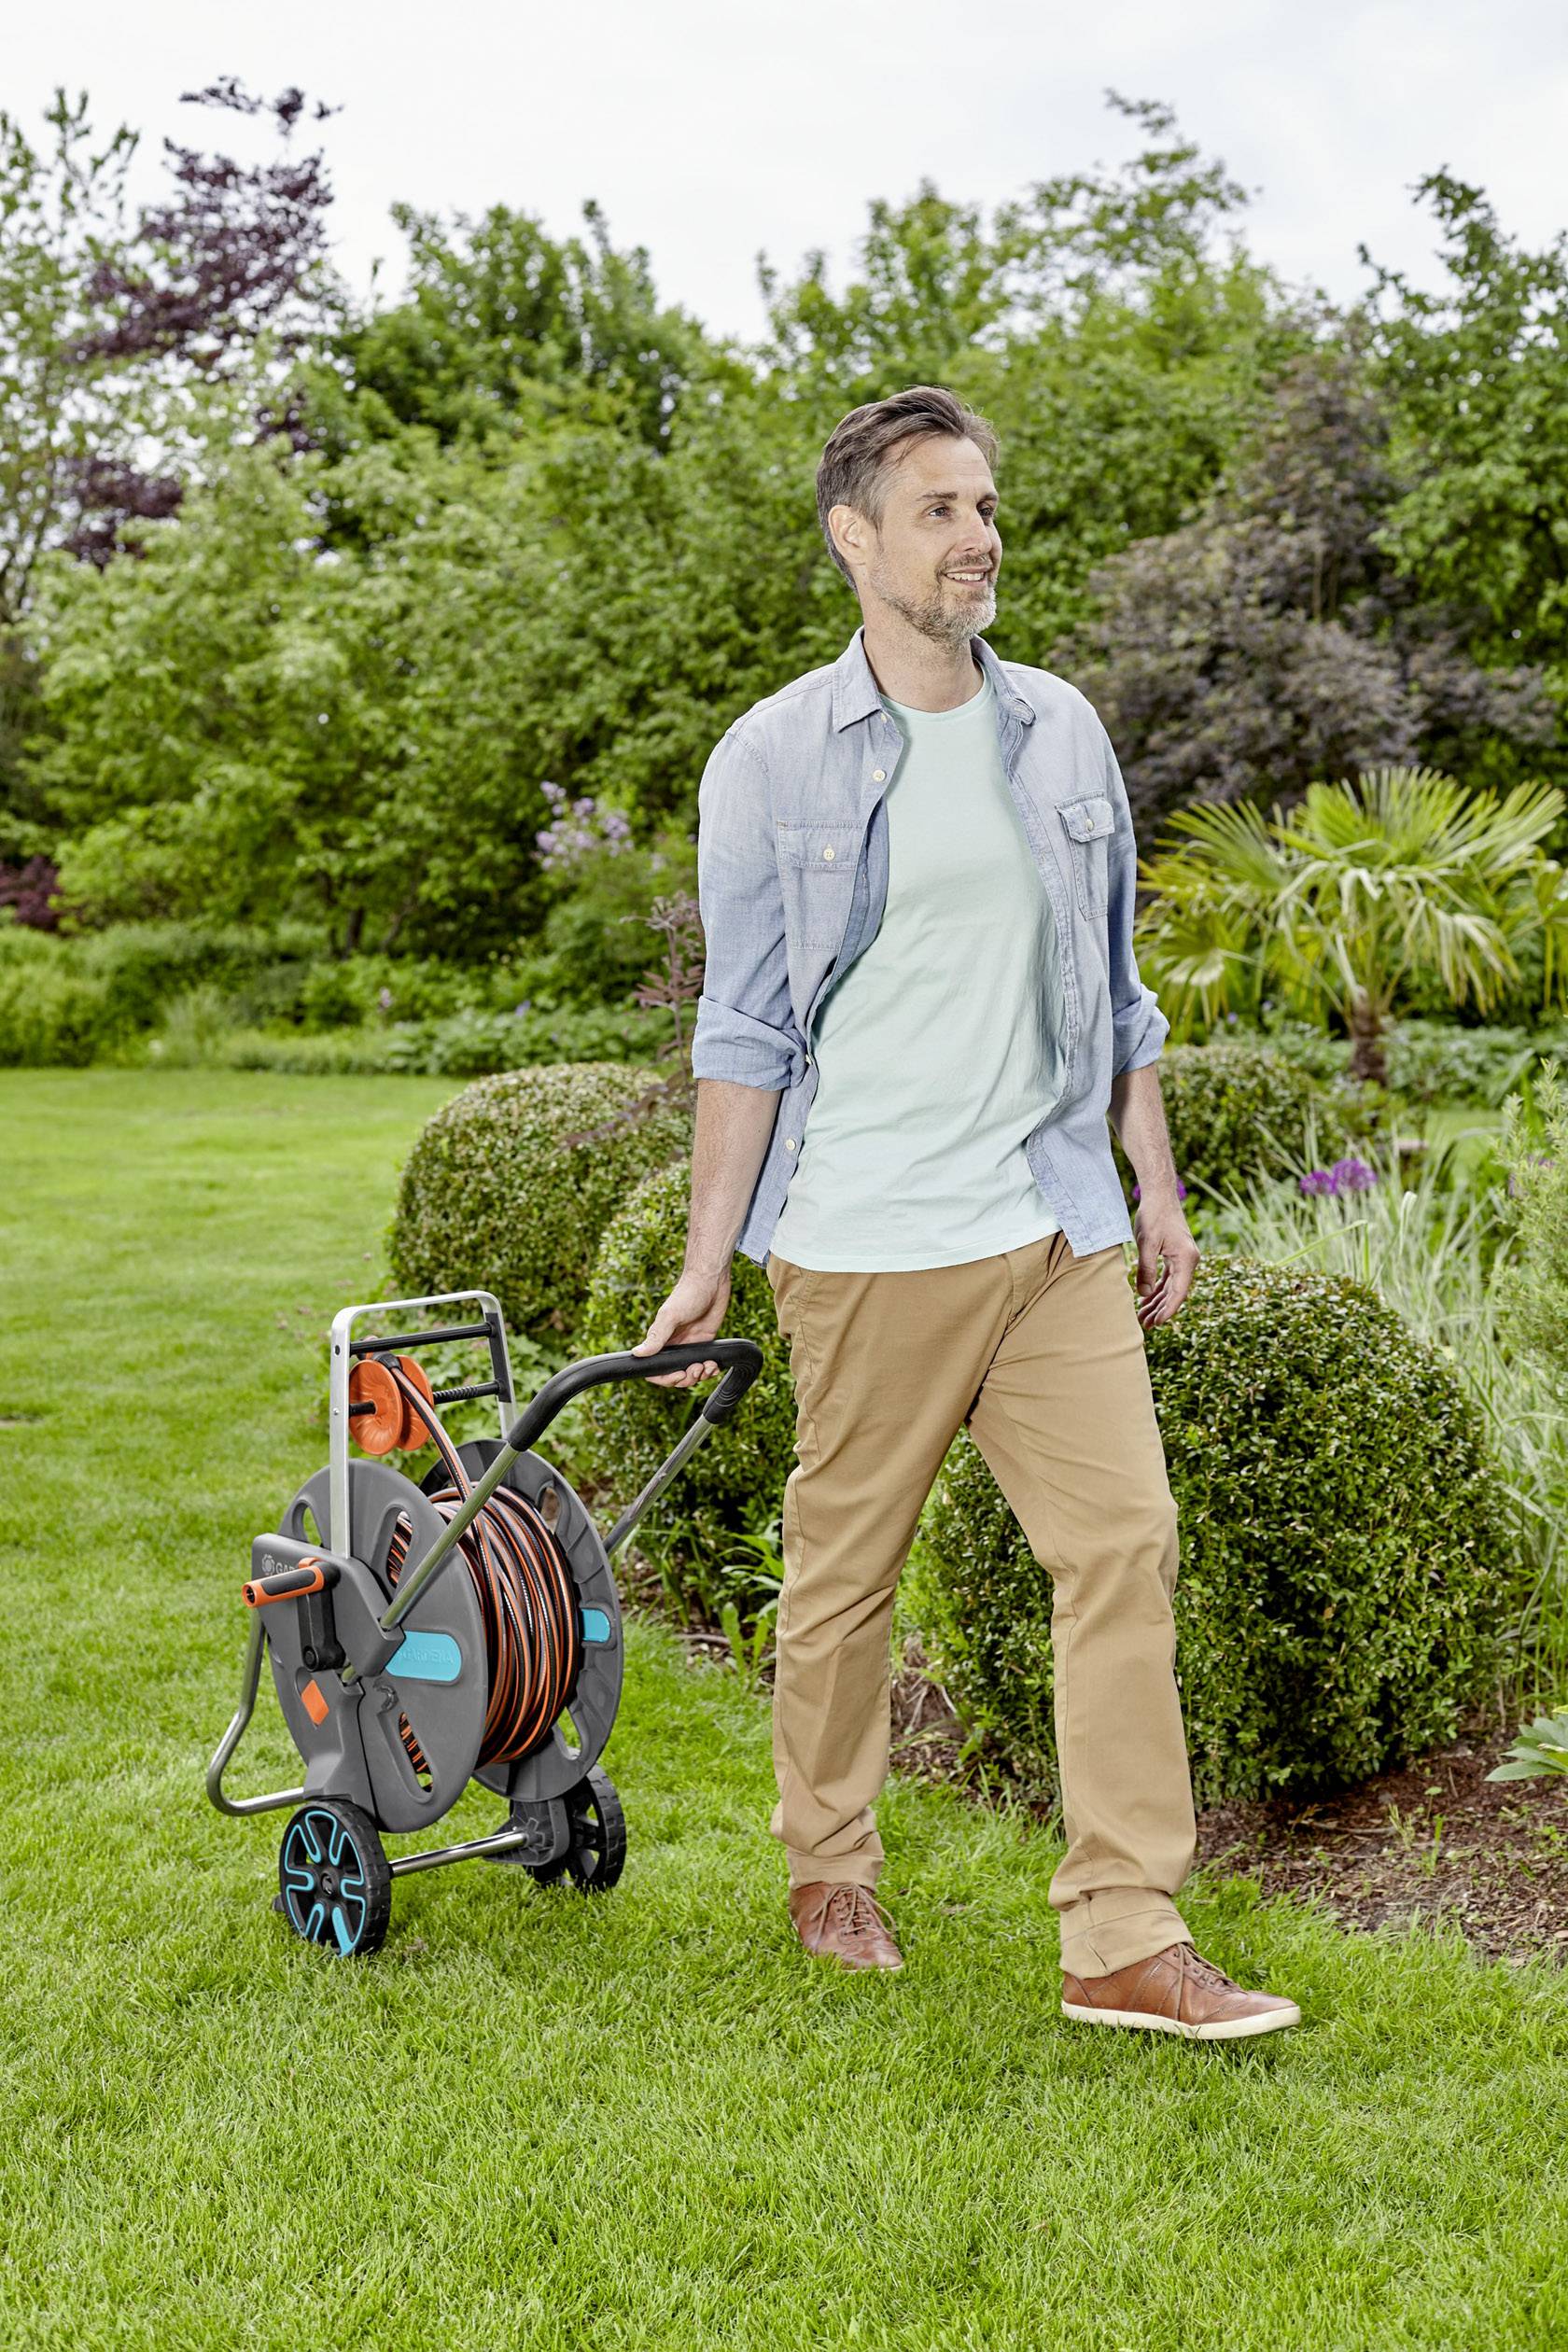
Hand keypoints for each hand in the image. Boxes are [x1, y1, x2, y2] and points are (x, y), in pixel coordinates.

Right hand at [628, 1266, 731, 1386]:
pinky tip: (714, 1365)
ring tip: (708, 1366)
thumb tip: (637, 1353)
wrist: (711, 1281)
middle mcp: (674, 1344)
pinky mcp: (704, 1342)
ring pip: (691, 1372)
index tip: (679, 1374)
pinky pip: (704, 1364)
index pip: (656, 1369)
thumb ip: (656, 1336)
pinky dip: (709, 1370)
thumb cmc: (688, 1293)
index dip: (666, 1378)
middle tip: (696, 1368)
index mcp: (661, 1339)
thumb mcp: (670, 1316)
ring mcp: (690, 1344)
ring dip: (700, 1375)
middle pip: (675, 1375)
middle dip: (687, 1378)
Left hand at [1133, 1193, 1199, 1327]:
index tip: (1157, 1323)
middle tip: (1144, 1325)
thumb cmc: (1153, 1216)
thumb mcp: (1146, 1244)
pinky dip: (1158, 1289)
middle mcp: (1189, 1261)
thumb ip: (1146, 1270)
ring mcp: (1183, 1258)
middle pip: (1175, 1292)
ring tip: (1142, 1316)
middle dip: (1160, 1310)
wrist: (1160, 1195)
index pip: (1179, 1292)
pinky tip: (1146, 1299)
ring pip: (1171, 1287)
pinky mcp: (1175, 1255)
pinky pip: (1168, 1278)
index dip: (1168, 1310)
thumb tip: (1145, 1294)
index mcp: (1186, 1259)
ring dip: (1157, 1301)